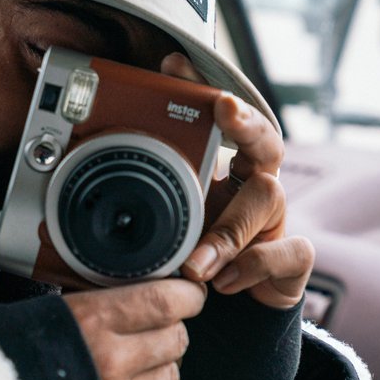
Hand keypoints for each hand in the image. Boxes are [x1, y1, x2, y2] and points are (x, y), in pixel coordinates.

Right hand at [63, 280, 205, 379]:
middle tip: (154, 327)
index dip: (187, 295)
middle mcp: (109, 359)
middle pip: (176, 339)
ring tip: (136, 361)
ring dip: (161, 367)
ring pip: (170, 378)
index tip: (189, 293)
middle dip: (173, 330)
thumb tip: (144, 284)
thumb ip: (103, 297)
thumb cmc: (15, 345)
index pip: (165, 301)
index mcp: (94, 318)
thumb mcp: (59, 305)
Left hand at [161, 53, 313, 308]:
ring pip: (269, 197)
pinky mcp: (292, 257)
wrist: (231, 314)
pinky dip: (255, 265)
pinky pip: (289, 250)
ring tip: (195, 261)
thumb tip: (87, 169)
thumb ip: (144, 200)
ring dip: (228, 228)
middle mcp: (255, 184)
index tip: (174, 65)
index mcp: (226, 169)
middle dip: (244, 119)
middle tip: (223, 108)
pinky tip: (225, 281)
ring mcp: (277, 219)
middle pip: (264, 137)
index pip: (220, 119)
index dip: (202, 88)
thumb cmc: (196, 259)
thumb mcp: (167, 225)